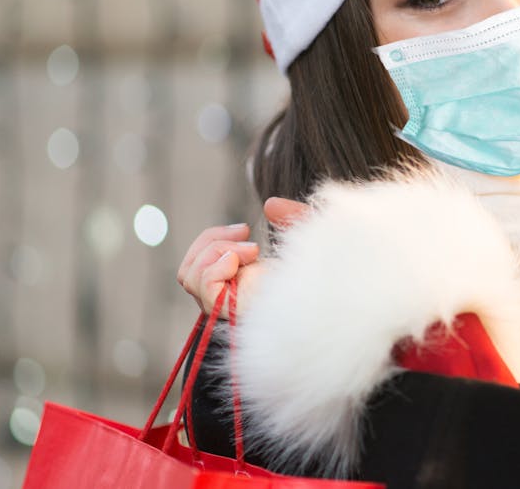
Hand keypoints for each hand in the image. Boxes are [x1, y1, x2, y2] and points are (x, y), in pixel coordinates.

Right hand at [176, 197, 312, 317]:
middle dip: (212, 242)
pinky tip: (240, 262)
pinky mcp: (233, 314)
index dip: (212, 238)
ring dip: (217, 252)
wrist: (332, 304)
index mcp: (236, 285)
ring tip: (252, 252)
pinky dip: (216, 268)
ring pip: (189, 278)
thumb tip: (271, 204)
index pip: (195, 264)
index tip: (245, 229)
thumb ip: (290, 218)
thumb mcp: (307, 241)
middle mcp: (226, 300)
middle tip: (248, 239)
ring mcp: (226, 309)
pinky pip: (205, 288)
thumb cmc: (320, 278)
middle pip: (187, 270)